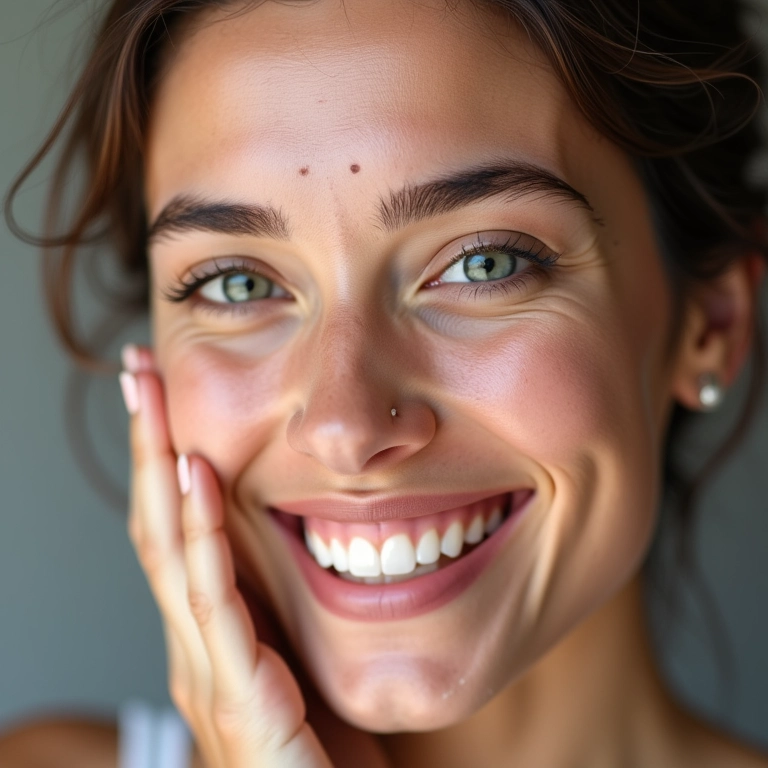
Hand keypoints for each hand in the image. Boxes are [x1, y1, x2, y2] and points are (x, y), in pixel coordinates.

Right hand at [120, 345, 335, 767]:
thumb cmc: (323, 752)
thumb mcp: (297, 663)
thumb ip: (280, 612)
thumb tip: (292, 543)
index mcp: (210, 636)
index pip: (176, 531)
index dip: (162, 457)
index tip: (161, 392)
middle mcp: (195, 649)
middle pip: (159, 526)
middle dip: (148, 442)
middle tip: (139, 370)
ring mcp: (207, 675)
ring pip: (171, 551)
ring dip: (159, 466)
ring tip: (153, 397)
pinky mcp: (239, 702)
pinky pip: (213, 602)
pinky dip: (200, 534)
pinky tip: (193, 476)